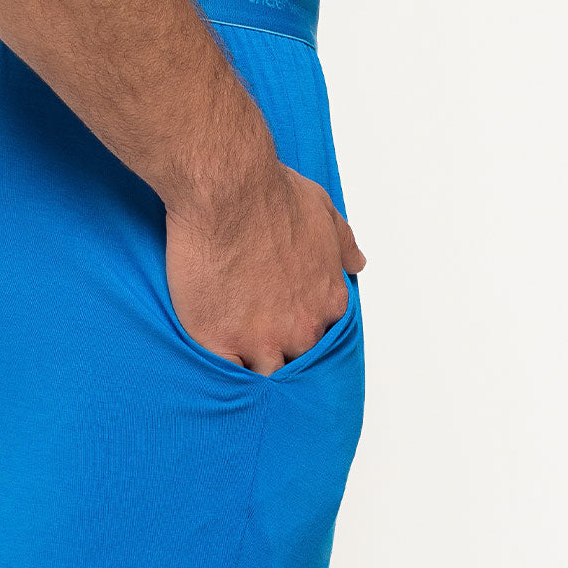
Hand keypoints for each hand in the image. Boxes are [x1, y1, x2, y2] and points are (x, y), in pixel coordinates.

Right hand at [166, 163, 364, 375]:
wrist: (228, 191)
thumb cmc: (272, 196)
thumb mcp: (323, 212)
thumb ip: (343, 244)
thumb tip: (356, 263)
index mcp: (328, 301)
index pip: (323, 340)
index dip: (301, 334)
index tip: (284, 326)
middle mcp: (302, 327)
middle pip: (296, 363)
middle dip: (280, 353)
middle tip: (255, 339)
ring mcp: (262, 339)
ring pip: (264, 375)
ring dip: (251, 366)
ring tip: (233, 354)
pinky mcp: (220, 342)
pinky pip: (226, 374)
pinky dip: (221, 369)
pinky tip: (212, 357)